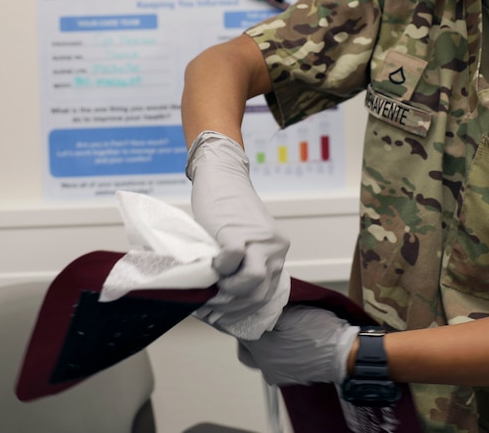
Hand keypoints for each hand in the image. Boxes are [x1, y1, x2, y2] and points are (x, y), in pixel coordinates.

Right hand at [187, 130, 289, 322]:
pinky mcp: (239, 231)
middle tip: (212, 301)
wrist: (221, 176)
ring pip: (254, 282)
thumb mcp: (242, 242)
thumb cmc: (225, 211)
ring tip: (214, 281)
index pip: (267, 296)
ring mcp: (260, 240)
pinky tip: (211, 261)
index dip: (242, 310)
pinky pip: (233, 260)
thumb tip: (222, 300)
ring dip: (230, 289)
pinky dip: (220, 267)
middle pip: (261, 295)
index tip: (222, 314)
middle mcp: (276, 248)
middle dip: (234, 305)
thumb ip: (241, 266)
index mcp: (277, 253)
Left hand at [237, 306, 357, 386]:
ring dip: (262, 346)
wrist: (343, 353)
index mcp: (262, 348)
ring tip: (276, 332)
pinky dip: (276, 355)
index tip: (251, 309)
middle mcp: (265, 366)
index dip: (245, 317)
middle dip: (249, 335)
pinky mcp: (289, 378)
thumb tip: (255, 306)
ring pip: (258, 358)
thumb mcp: (291, 312)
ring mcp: (277, 375)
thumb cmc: (320, 331)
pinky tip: (287, 343)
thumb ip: (268, 310)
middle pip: (245, 348)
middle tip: (261, 321)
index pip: (240, 330)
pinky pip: (273, 365)